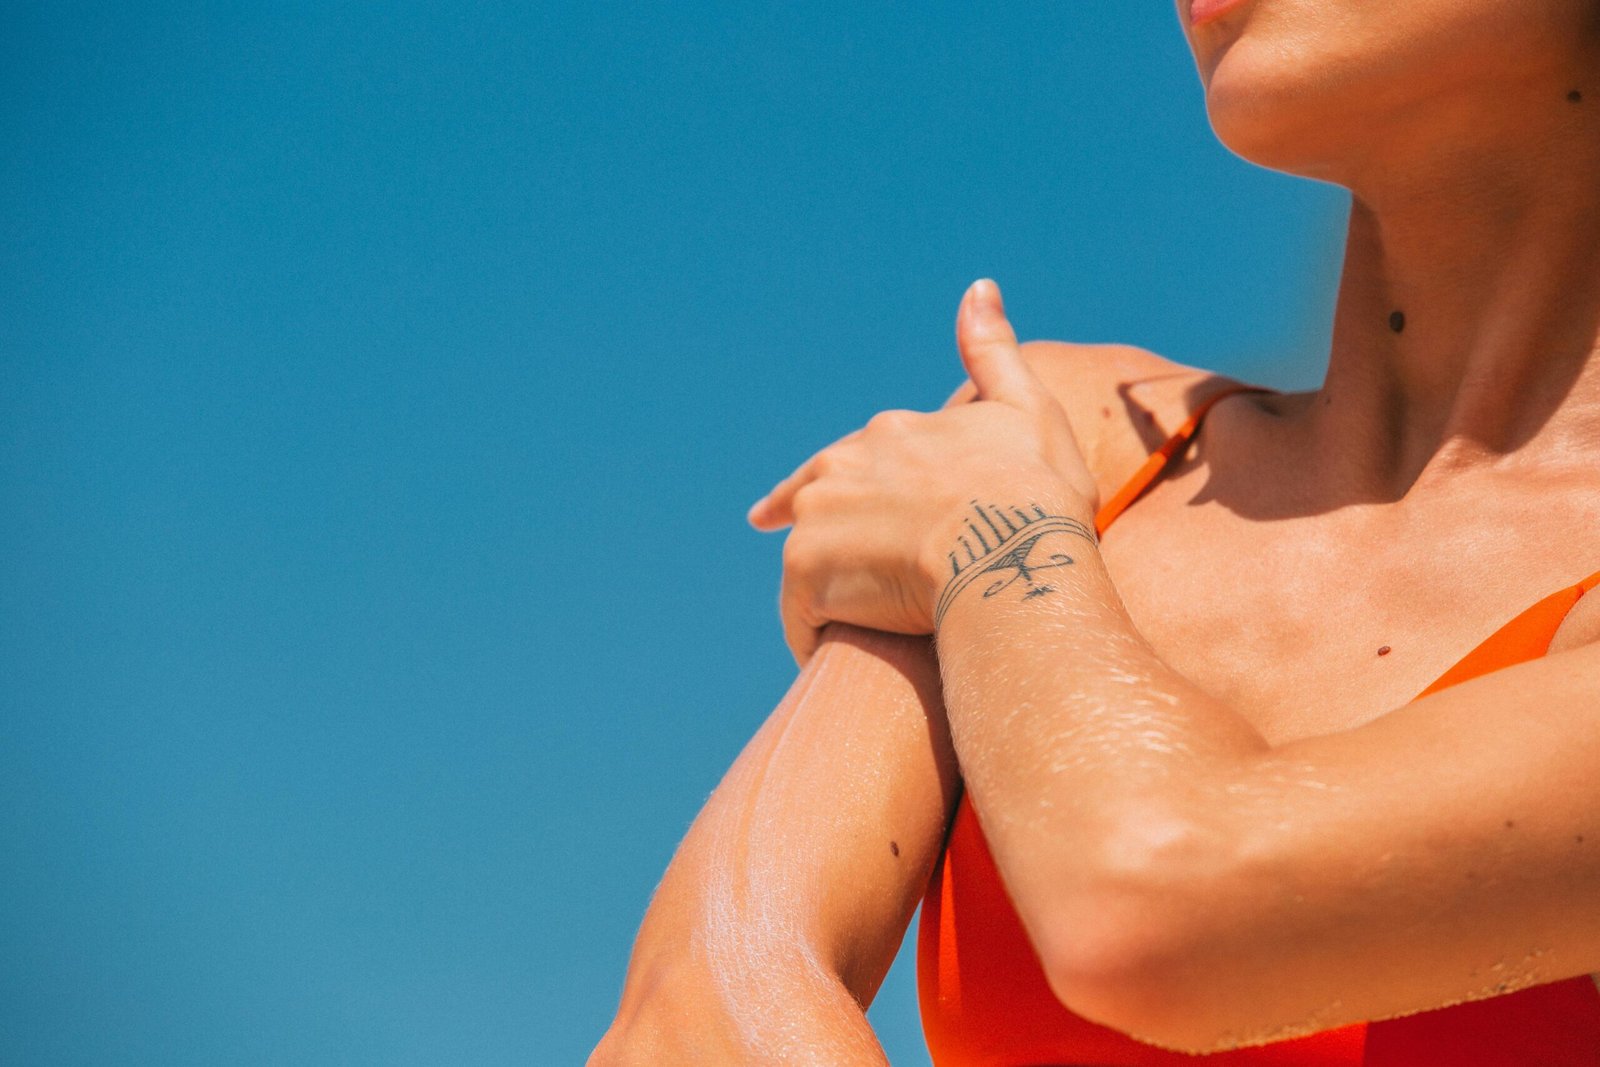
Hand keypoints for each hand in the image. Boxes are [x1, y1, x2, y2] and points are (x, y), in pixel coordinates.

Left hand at [748, 279, 1097, 665]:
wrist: (1013, 550)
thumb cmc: (1036, 491)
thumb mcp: (1026, 407)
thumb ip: (993, 351)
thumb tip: (978, 287)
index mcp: (889, 433)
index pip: (847, 462)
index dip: (835, 488)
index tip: (794, 510)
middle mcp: (842, 466)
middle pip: (819, 510)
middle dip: (828, 541)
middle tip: (846, 584)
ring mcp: (818, 518)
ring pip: (810, 564)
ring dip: (828, 594)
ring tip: (855, 634)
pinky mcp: (806, 573)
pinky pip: (802, 617)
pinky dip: (815, 638)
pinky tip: (838, 661)